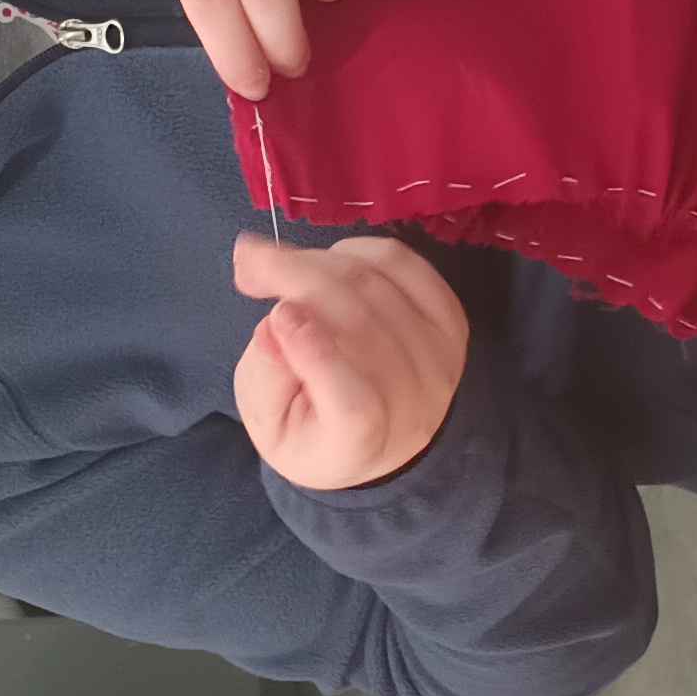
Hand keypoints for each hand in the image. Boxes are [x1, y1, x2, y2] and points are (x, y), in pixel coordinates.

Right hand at [232, 232, 466, 490]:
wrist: (374, 440)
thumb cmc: (311, 427)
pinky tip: (326, 257)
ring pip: (379, 288)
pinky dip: (361, 250)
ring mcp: (438, 360)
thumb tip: (273, 326)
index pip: (354, 405)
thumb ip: (267, 378)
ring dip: (319, 261)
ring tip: (274, 261)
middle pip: (363, 328)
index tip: (276, 313)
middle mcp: (414, 406)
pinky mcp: (448, 321)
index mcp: (363, 445)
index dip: (317, 354)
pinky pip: (406, 266)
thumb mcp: (268, 420)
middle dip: (299, 279)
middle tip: (247, 261)